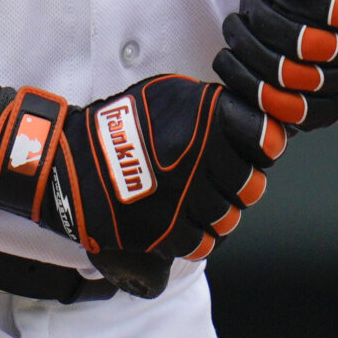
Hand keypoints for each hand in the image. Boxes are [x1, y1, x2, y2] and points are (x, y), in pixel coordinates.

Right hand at [0, 74, 284, 274]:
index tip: (256, 149)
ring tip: (198, 201)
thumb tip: (244, 114)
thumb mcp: (166, 94)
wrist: (71, 165)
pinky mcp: (170, 232)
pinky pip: (204, 243)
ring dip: (218, 212)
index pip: (266, 139)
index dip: (263, 146)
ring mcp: (188, 198)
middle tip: (221, 179)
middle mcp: (203, 159)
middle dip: (240, 184)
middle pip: (251, 185)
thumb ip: (208, 104)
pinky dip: (198, 235)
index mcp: (207, 121)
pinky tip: (184, 221)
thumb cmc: (119, 126)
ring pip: (229, 218)